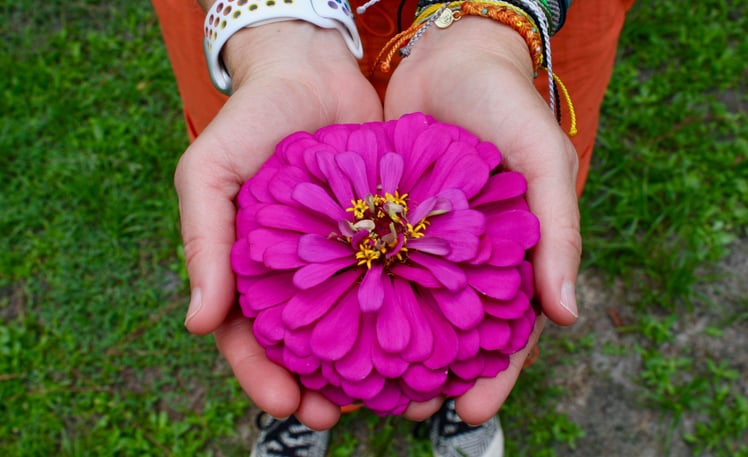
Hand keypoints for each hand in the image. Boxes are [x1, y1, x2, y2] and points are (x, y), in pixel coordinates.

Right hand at [174, 22, 381, 429]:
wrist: (314, 70)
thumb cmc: (252, 120)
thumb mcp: (210, 172)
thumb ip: (204, 243)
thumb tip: (198, 324)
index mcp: (248, 269)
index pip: (250, 339)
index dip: (265, 377)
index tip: (290, 407)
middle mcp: (298, 273)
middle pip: (307, 346)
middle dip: (322, 387)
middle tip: (344, 415)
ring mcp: (343, 258)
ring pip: (355, 324)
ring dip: (370, 364)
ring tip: (394, 396)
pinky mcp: (384, 237)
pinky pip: (395, 283)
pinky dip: (407, 314)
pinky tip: (426, 340)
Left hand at [385, 17, 581, 423]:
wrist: (449, 54)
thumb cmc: (505, 104)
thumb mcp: (542, 158)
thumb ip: (559, 232)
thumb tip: (565, 314)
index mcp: (512, 256)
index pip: (509, 332)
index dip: (495, 375)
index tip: (470, 411)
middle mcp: (465, 259)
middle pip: (451, 334)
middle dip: (432, 375)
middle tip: (403, 408)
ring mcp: (422, 243)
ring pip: (406, 309)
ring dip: (388, 348)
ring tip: (362, 386)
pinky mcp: (383, 222)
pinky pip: (370, 267)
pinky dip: (356, 297)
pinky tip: (332, 325)